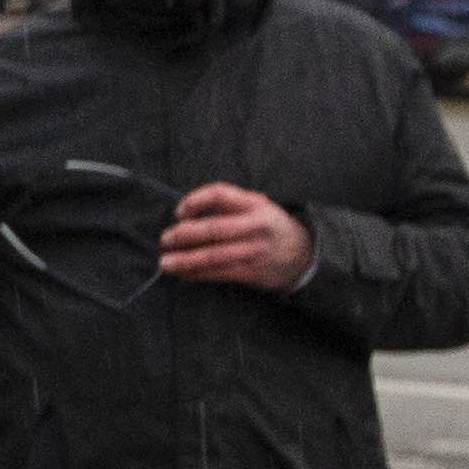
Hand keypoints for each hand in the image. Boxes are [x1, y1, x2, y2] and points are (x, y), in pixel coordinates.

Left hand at [158, 182, 314, 293]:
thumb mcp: (257, 205)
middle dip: (184, 235)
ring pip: (213, 256)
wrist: (303, 254)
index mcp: (254, 204)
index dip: (195, 200)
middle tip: (165, 240)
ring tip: (166, 263)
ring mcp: (254, 251)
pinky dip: (198, 275)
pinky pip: (219, 274)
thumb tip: (189, 211)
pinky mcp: (252, 272)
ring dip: (185, 261)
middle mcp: (255, 227)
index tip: (179, 211)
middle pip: (213, 229)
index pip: (219, 194)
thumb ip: (229, 204)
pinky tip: (184, 274)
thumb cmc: (269, 226)